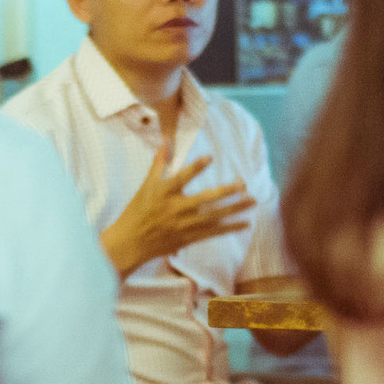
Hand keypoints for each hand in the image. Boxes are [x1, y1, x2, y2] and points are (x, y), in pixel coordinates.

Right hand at [101, 150, 253, 276]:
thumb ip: (160, 163)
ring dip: (234, 209)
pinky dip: (229, 228)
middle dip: (226, 192)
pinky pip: (213, 233)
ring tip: (253, 202)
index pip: (181, 177)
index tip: (210, 158)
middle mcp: (175, 209)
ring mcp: (183, 225)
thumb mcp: (146, 185)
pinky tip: (245, 223)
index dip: (195, 167)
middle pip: (205, 200)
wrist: (131, 242)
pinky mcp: (188, 238)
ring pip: (214, 217)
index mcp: (164, 193)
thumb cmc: (138, 211)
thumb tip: (167, 140)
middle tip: (244, 184)